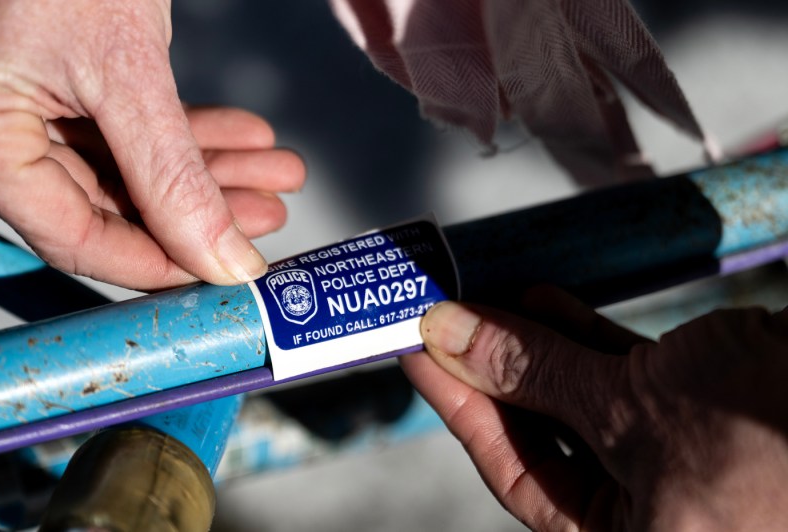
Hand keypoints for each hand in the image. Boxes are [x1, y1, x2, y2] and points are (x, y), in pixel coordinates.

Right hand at [0, 0, 304, 289]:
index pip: (77, 238)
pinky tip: (248, 135)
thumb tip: (220, 257)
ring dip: (213, 172)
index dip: (159, 262)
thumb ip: (169, 172)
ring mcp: (43, 106)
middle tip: (269, 215)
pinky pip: (139, 125)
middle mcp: (8, 132)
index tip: (226, 271)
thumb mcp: (119, 68)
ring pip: (138, 167)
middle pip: (118, 205)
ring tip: (277, 173)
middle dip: (205, 210)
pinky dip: (195, 132)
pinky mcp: (78, 80)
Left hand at [403, 286, 787, 530]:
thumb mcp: (632, 409)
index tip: (417, 350)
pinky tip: (543, 300)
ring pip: (577, 395)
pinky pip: (620, 371)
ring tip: (485, 300)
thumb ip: (537, 373)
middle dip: (491, 370)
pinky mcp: (698, 400)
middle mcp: (646, 504)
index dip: (458, 405)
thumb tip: (450, 334)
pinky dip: (582, 334)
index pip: (512, 470)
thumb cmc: (773, 441)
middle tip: (442, 317)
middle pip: (540, 430)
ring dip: (531, 346)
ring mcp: (671, 450)